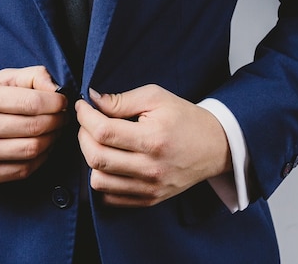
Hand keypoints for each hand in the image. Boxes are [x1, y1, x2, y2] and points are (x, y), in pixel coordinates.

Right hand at [0, 66, 67, 184]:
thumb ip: (30, 76)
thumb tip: (56, 88)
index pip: (32, 102)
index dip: (56, 103)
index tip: (62, 102)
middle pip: (35, 127)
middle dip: (57, 121)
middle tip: (62, 117)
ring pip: (32, 150)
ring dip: (52, 140)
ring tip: (53, 131)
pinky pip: (23, 170)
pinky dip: (40, 159)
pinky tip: (41, 148)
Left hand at [76, 85, 230, 207]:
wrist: (215, 146)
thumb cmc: (184, 118)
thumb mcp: (156, 97)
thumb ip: (121, 100)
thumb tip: (91, 100)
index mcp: (153, 139)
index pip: (104, 131)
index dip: (85, 116)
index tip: (83, 106)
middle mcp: (150, 168)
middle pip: (96, 157)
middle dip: (83, 136)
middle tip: (89, 123)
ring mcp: (150, 188)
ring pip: (98, 181)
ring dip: (91, 159)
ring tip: (100, 143)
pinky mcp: (149, 200)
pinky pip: (110, 198)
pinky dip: (103, 180)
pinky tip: (110, 162)